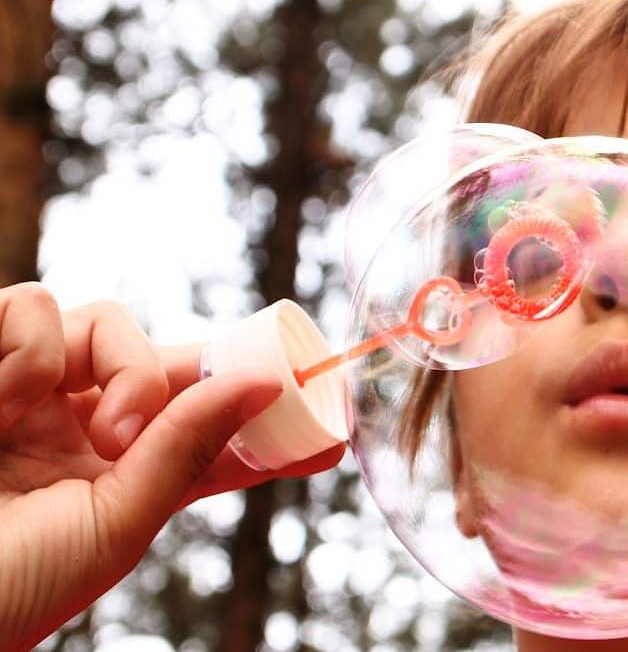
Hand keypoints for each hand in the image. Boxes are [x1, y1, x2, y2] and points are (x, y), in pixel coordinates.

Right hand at [0, 283, 343, 650]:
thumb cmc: (9, 585)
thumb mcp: (114, 525)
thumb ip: (185, 451)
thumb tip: (263, 384)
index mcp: (122, 473)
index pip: (210, 429)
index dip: (266, 411)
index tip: (330, 411)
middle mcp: (80, 426)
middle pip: (164, 359)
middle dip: (189, 368)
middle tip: (197, 403)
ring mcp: (26, 392)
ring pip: (101, 319)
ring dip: (116, 364)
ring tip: (92, 429)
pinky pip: (32, 306)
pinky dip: (30, 347)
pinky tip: (6, 402)